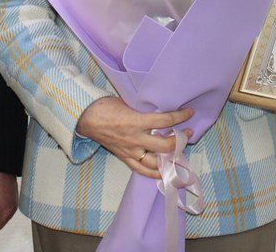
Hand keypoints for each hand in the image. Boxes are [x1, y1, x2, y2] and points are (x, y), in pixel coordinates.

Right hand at [75, 97, 192, 178]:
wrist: (86, 118)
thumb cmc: (105, 106)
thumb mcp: (128, 103)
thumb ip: (144, 110)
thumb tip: (160, 110)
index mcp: (136, 121)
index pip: (165, 121)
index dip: (180, 116)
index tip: (189, 112)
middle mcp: (135, 138)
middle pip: (165, 145)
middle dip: (180, 140)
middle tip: (187, 133)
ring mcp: (130, 150)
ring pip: (156, 161)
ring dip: (171, 158)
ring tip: (179, 151)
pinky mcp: (124, 157)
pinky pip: (142, 170)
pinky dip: (155, 172)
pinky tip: (165, 171)